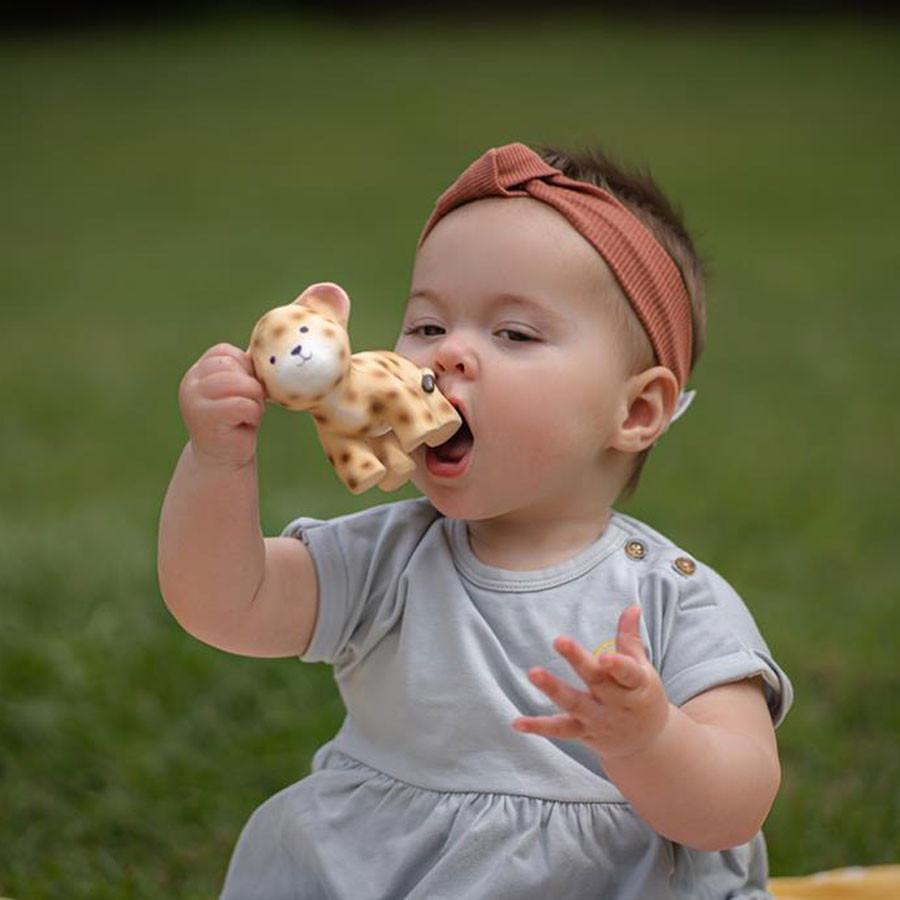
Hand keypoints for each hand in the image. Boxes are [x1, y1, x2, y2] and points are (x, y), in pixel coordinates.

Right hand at [179, 343, 265, 468]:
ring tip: (249, 413)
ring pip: (241, 384)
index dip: (245, 368)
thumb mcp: (239, 389)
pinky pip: (243, 404)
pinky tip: (246, 424)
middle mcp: (190, 382)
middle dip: (252, 385)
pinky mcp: (205, 417)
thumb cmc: (237, 420)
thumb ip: (243, 369)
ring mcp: (194, 399)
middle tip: (251, 404)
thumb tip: (271, 345)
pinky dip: (253, 413)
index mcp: (198, 371)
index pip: (224, 352)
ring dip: (255, 400)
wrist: (223, 458)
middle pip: (233, 367)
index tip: (247, 389)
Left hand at [512, 604, 670, 760]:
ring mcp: (599, 719)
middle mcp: (617, 703)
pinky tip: (517, 721)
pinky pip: (560, 730)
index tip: (605, 656)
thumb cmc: (642, 696)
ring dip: (553, 689)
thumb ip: (630, 638)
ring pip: (574, 704)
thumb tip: (632, 606)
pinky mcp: (583, 733)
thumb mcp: (642, 669)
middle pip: (596, 681)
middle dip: (578, 662)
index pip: (628, 673)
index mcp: (636, 684)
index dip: (618, 666)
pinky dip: (539, 727)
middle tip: (560, 640)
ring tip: (534, 673)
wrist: (646, 744)